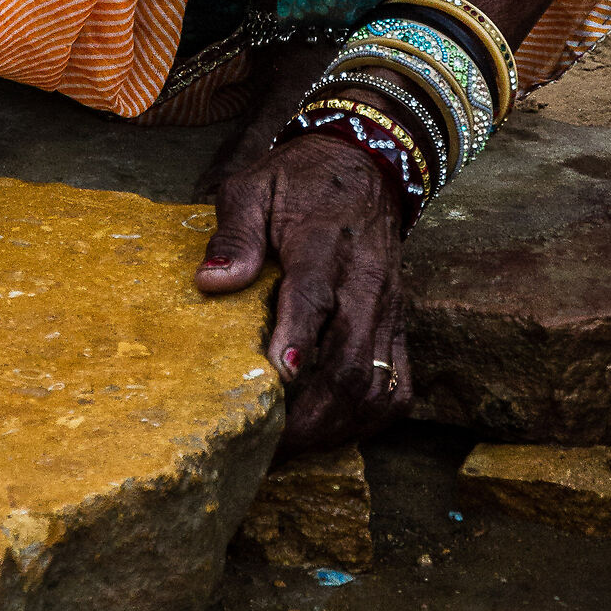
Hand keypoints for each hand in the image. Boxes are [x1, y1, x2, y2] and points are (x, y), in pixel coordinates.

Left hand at [195, 130, 409, 454]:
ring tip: (294, 448)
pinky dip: (370, 418)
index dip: (298, 337)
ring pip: (377, 383)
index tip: (278, 376)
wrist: (366, 162)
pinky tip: (336, 431)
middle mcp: (364, 282)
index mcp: (323, 242)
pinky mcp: (399, 324)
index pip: (315, 294)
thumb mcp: (253, 186)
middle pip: (351, 358)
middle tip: (268, 444)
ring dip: (338, 425)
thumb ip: (235, 233)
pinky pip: (399, 384)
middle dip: (312, 411)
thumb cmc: (298, 181)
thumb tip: (212, 281)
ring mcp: (387, 308)